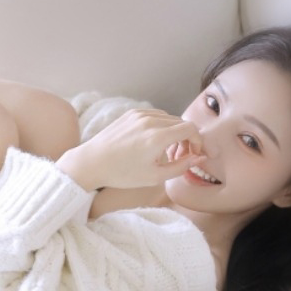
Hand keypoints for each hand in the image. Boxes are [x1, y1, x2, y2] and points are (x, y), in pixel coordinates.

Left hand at [57, 108, 205, 190]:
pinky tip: (153, 142)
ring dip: (174, 132)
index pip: (190, 129)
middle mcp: (150, 121)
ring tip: (166, 151)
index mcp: (157, 137)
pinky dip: (161, 126)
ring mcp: (140, 114)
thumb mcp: (155, 177)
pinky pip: (155, 115)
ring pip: (169, 118)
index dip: (198, 141)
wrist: (92, 162)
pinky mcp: (131, 113)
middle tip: (180, 156)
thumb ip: (182, 167)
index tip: (195, 153)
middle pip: (181, 123)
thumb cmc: (122, 173)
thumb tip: (199, 157)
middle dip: (186, 139)